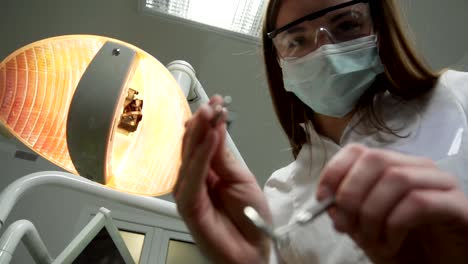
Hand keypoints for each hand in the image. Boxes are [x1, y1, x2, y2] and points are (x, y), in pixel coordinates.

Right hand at [174, 95, 270, 263]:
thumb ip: (223, 157)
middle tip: (211, 103)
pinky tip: (211, 136)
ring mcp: (189, 191)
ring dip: (199, 133)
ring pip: (189, 157)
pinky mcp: (188, 205)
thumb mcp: (241, 179)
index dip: (208, 122)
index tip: (217, 102)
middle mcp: (195, 179)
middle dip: (201, 122)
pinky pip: (193, 176)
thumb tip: (215, 128)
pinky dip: (202, 155)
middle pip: (192, 146)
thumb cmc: (250, 218)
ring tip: (210, 112)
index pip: (202, 143)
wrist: (253, 250)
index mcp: (207, 172)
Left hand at [317, 144, 467, 263]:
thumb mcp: (367, 229)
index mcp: (394, 168)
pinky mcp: (458, 205)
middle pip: (376, 159)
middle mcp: (418, 168)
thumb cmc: (407, 247)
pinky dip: (395, 224)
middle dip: (351, 192)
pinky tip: (391, 242)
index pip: (358, 151)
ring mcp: (441, 184)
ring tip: (371, 241)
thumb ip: (347, 212)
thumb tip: (328, 201)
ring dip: (373, 213)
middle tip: (344, 224)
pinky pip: (419, 202)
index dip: (335, 171)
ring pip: (397, 178)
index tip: (322, 198)